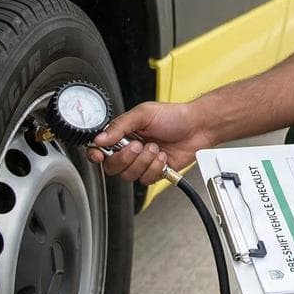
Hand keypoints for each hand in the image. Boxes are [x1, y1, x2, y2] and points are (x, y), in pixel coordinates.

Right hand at [88, 101, 212, 185]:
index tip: (99, 155)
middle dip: (125, 157)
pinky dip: (155, 168)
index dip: (96, 154)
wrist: (197, 127)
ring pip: (128, 175)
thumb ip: (120, 126)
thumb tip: (100, 138)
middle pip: (112, 166)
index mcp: (123, 133)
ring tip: (155, 148)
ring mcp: (142, 162)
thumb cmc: (174, 116)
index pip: (100, 148)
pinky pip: (145, 179)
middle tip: (138, 145)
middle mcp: (130, 149)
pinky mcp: (154, 172)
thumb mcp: (144, 114)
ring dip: (143, 161)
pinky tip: (163, 157)